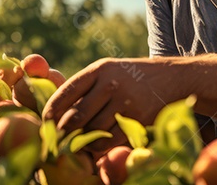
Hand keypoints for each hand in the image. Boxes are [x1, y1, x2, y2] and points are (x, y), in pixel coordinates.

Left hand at [42, 58, 179, 154]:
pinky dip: (99, 147)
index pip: (66, 92)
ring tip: (78, 143)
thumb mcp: (108, 72)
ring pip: (92, 132)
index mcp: (98, 70)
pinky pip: (109, 140)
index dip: (51, 111)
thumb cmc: (131, 78)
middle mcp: (110, 84)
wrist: (171, 78)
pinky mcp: (137, 119)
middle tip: (57, 141)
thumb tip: (56, 115)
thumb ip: (85, 88)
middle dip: (63, 133)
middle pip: (76, 117)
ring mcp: (125, 102)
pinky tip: (97, 144)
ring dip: (82, 141)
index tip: (45, 123)